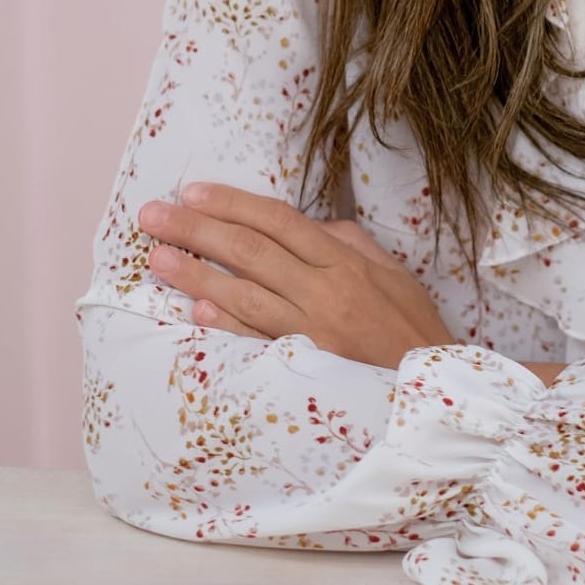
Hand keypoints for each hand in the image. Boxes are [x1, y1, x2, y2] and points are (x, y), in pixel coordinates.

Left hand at [137, 183, 454, 369]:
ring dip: (196, 275)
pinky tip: (194, 311)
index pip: (280, 221)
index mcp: (345, 263)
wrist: (432, 393)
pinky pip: (257, 342)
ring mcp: (313, 331)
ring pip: (245, 294)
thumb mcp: (393, 274)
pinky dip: (225, 324)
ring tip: (157, 258)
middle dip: (197, 229)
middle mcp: (326, 291)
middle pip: (251, 251)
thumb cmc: (413, 329)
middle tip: (152, 215)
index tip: (192, 190)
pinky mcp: (306, 367)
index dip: (234, 203)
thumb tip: (313, 226)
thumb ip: (350, 245)